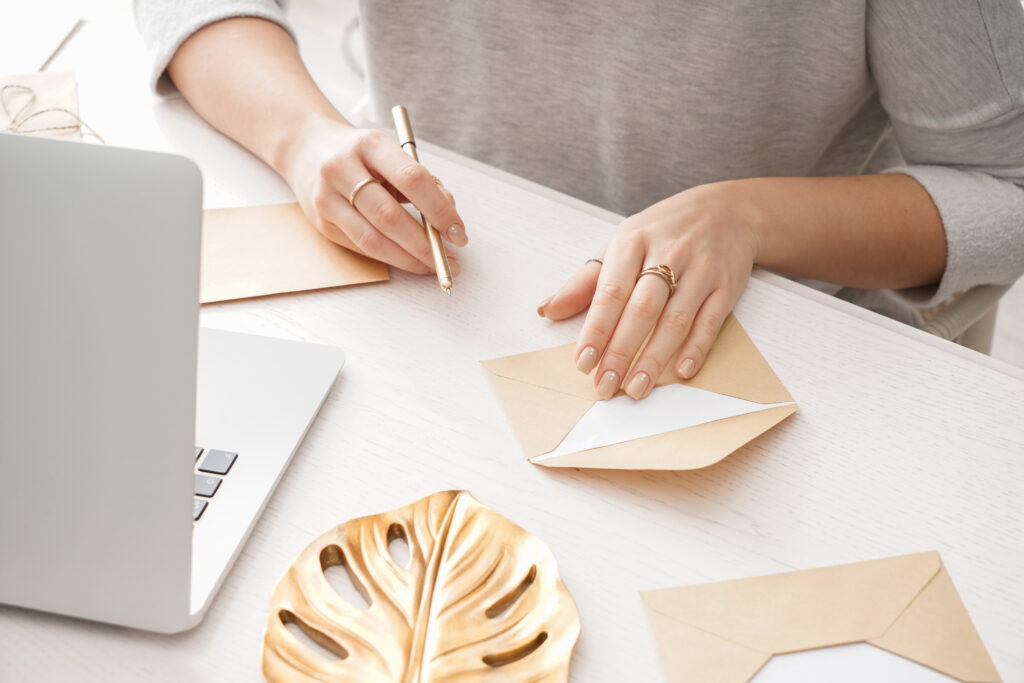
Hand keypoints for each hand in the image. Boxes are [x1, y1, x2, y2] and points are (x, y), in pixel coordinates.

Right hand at [282, 117, 466, 274]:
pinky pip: (362, 248)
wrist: (307, 148)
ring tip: (434, 266)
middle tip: (450, 260)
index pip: (412, 179)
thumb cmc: (361, 154)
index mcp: (370, 145)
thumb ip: (422, 181)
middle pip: (390, 217)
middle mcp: (342, 169)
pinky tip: (410, 260)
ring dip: (409, 259)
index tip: (459, 232)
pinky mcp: (321, 223)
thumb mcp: (391, 154)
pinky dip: (391, 258)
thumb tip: (449, 221)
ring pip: (373, 240)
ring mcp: (327, 198)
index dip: (439, 210)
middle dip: (425, 244)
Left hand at [538, 182, 759, 399]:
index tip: (583, 363)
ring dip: (654, 358)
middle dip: (621, 351)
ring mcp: (701, 270)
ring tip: (636, 388)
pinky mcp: (727, 285)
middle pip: (642, 310)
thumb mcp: (621, 243)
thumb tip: (548, 310)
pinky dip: (697, 347)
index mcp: (633, 241)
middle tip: (605, 385)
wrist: (727, 209)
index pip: (611, 292)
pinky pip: (711, 321)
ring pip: (675, 320)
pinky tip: (682, 371)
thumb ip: (585, 281)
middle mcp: (668, 254)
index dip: (596, 330)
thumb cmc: (663, 231)